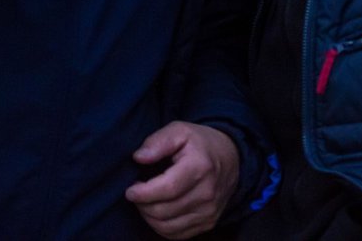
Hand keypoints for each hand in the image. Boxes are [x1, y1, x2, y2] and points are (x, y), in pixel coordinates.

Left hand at [125, 121, 239, 238]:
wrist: (231, 157)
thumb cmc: (200, 144)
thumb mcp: (179, 131)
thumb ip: (158, 142)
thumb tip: (139, 157)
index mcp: (199, 167)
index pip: (167, 189)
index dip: (143, 193)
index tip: (130, 190)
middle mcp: (207, 193)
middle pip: (164, 211)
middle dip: (142, 205)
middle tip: (136, 194)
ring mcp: (209, 211)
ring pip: (167, 226)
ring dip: (149, 217)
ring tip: (145, 202)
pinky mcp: (209, 222)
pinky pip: (176, 235)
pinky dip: (161, 226)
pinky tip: (157, 212)